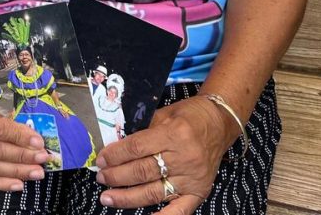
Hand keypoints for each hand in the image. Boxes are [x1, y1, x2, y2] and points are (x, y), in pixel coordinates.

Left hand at [95, 96, 236, 211]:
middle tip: (101, 178)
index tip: (100, 159)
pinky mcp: (199, 191)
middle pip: (142, 171)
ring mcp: (192, 178)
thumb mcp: (164, 114)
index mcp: (174, 134)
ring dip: (127, 197)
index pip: (137, 148)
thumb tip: (115, 146)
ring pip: (154, 191)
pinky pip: (180, 210)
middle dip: (117, 176)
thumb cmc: (189, 115)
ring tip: (108, 198)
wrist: (220, 123)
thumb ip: (142, 130)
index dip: (115, 155)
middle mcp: (184, 158)